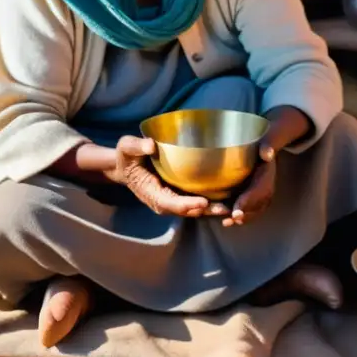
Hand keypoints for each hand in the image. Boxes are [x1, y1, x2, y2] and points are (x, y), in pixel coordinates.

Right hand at [105, 136, 229, 217]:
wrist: (127, 166)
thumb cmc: (127, 157)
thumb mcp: (126, 147)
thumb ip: (136, 146)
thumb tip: (150, 145)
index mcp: (150, 193)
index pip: (169, 203)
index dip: (186, 204)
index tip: (202, 202)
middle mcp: (163, 201)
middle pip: (186, 210)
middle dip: (204, 211)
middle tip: (224, 209)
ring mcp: (172, 199)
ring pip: (193, 209)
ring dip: (211, 210)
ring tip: (230, 208)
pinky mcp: (179, 194)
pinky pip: (195, 202)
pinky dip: (209, 203)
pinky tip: (227, 200)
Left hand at [223, 155, 275, 226]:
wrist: (269, 152)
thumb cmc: (264, 148)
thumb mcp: (265, 145)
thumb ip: (266, 148)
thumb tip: (267, 154)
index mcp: (268, 177)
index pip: (258, 194)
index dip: (246, 204)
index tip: (236, 213)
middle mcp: (268, 190)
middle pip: (255, 206)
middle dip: (242, 214)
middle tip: (229, 220)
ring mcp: (264, 198)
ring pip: (253, 212)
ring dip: (241, 218)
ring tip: (226, 222)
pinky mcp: (258, 201)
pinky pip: (251, 212)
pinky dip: (241, 218)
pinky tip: (228, 221)